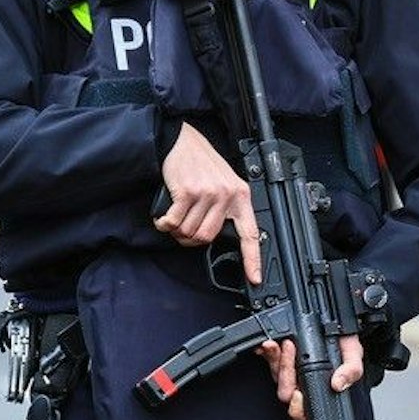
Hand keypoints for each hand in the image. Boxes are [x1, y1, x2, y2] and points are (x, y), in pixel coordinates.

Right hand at [152, 123, 261, 284]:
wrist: (183, 142)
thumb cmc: (202, 164)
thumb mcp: (224, 183)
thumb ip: (226, 208)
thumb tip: (217, 236)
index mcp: (241, 196)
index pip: (251, 234)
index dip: (253, 259)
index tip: (254, 278)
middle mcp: (227, 196)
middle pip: (208, 238)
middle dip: (191, 239)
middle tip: (183, 228)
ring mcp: (208, 194)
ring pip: (190, 232)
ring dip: (177, 230)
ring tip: (175, 217)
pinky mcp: (188, 192)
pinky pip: (174, 223)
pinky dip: (165, 223)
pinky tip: (164, 215)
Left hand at [256, 335, 365, 419]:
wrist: (338, 326)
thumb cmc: (345, 344)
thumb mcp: (354, 355)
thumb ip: (351, 370)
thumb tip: (338, 384)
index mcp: (319, 392)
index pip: (304, 412)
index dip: (298, 407)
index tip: (298, 394)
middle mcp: (302, 386)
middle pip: (286, 392)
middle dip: (286, 371)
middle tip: (293, 351)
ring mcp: (289, 374)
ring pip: (276, 375)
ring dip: (276, 359)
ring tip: (283, 343)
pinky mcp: (280, 359)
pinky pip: (269, 360)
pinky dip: (267, 353)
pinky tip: (268, 346)